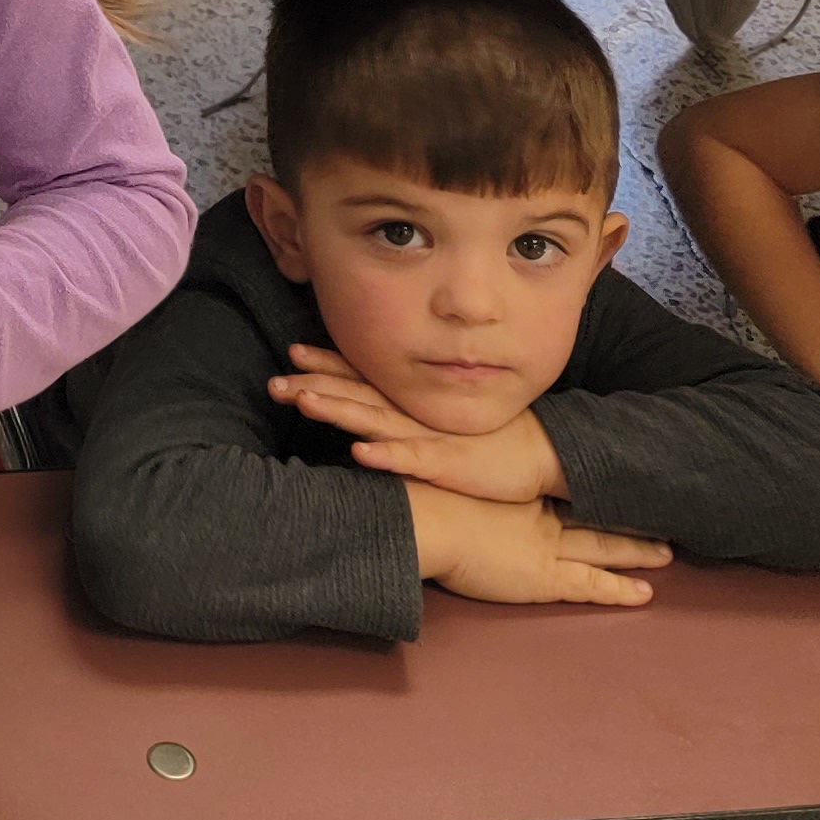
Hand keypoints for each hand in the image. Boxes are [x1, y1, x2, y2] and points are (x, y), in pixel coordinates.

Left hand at [272, 345, 564, 502]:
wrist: (544, 454)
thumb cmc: (492, 440)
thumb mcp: (445, 421)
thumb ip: (413, 413)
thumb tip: (378, 414)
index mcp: (414, 402)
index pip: (364, 378)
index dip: (327, 366)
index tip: (292, 354)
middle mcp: (415, 413)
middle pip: (357, 395)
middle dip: (316, 385)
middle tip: (275, 380)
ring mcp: (429, 436)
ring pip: (375, 422)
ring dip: (339, 411)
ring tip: (304, 403)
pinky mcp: (447, 464)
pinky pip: (411, 461)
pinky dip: (386, 456)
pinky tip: (358, 454)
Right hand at [407, 482, 670, 607]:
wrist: (428, 515)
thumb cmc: (429, 492)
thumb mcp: (451, 469)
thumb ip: (464, 472)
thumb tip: (452, 458)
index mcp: (520, 488)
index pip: (567, 486)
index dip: (593, 486)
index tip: (616, 480)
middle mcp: (542, 514)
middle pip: (593, 514)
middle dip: (626, 517)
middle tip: (661, 515)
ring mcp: (547, 545)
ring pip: (602, 548)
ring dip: (636, 551)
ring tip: (666, 554)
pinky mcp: (545, 577)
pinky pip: (590, 585)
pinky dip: (618, 590)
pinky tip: (644, 595)